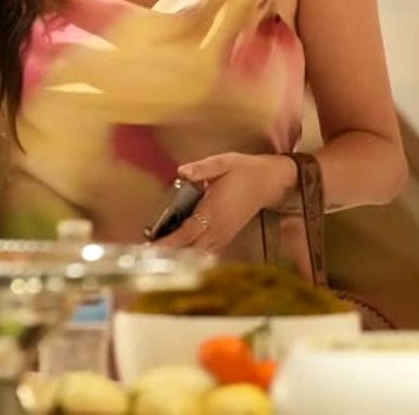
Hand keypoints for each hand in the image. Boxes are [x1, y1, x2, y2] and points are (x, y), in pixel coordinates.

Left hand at [153, 153, 292, 254]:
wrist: (269, 182)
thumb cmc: (244, 171)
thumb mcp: (223, 162)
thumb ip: (202, 168)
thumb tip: (183, 171)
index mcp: (214, 211)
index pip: (187, 233)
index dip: (169, 242)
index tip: (152, 247)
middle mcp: (219, 227)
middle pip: (192, 249)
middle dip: (170, 254)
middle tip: (149, 255)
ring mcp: (224, 233)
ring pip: (200, 254)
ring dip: (181, 256)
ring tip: (160, 254)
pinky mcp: (228, 235)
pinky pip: (209, 251)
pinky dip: (194, 255)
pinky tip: (182, 253)